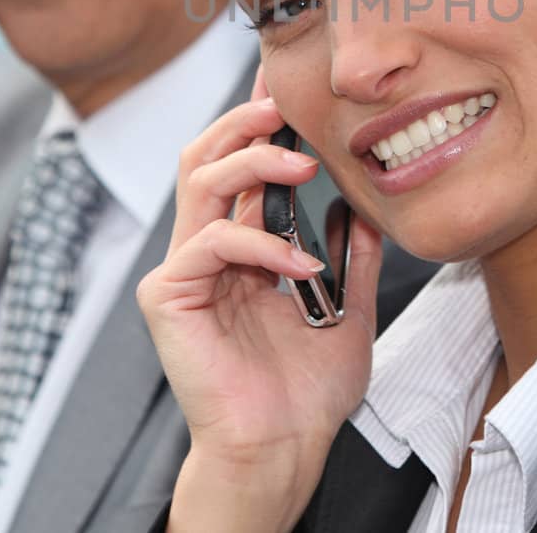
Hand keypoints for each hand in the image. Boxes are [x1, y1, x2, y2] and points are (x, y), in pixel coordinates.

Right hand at [137, 72, 381, 531]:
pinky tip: (299, 267)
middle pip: (205, 155)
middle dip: (244, 120)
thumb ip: (351, 255)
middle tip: (286, 105)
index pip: (239, 164)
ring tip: (302, 166)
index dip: (258, 122)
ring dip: (252, 162)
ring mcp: (182, 270)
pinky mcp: (168, 298)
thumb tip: (368, 204)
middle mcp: (205, 249)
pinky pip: (210, 245)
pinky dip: (260, 246)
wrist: (283, 447)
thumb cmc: (307, 388)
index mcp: (240, 245)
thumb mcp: (348, 307)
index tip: (292, 89)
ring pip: (200, 181)